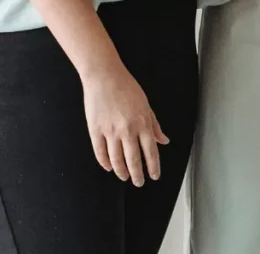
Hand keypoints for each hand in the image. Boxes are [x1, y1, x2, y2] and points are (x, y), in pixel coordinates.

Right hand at [82, 63, 167, 186]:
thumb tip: (164, 141)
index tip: (154, 176)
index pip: (151, 152)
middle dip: (137, 175)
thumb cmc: (127, 88)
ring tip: (125, 177)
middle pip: (134, 160)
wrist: (105, 76)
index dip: (153, 167)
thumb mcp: (146, 104)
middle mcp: (128, 130)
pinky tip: (109, 168)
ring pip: (116, 160)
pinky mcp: (95, 131)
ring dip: (122, 172)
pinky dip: (105, 163)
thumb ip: (154, 125)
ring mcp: (110, 132)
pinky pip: (100, 153)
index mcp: (143, 123)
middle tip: (139, 183)